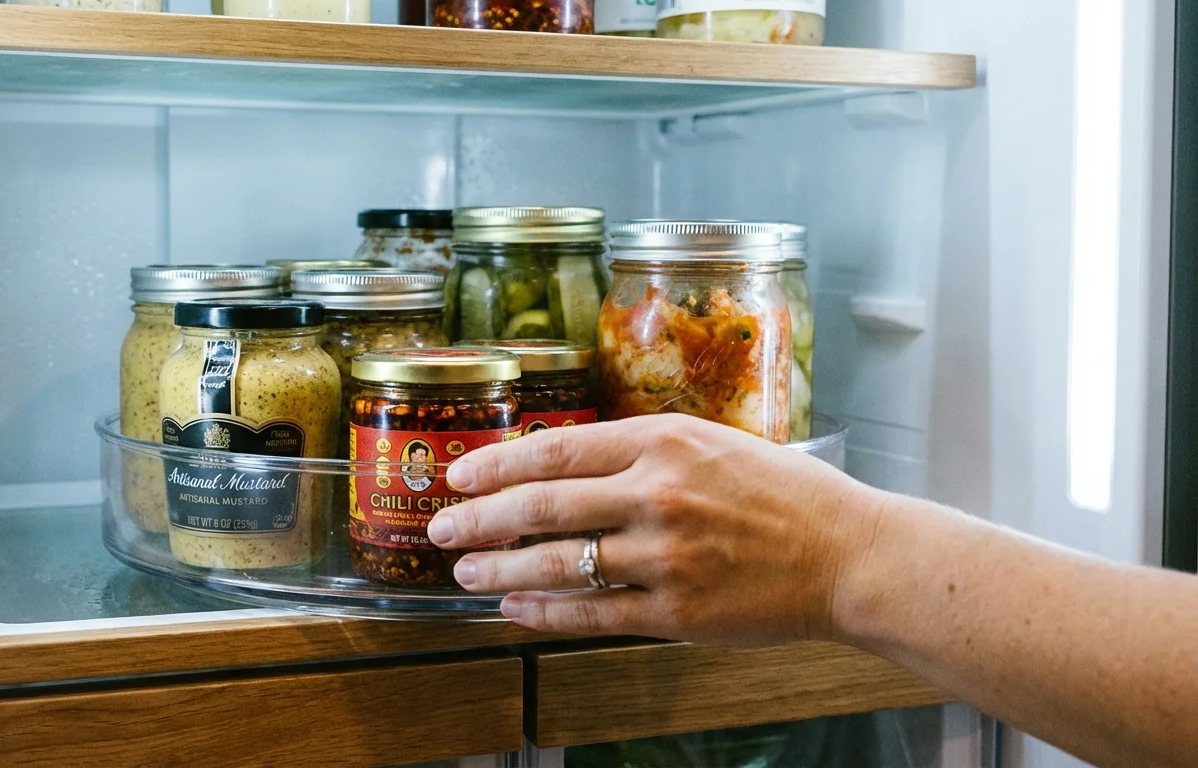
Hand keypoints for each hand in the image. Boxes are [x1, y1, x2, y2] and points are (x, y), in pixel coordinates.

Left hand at [425, 414, 886, 644]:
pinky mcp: (676, 610)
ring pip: (557, 563)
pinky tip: (517, 610)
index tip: (459, 475)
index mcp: (665, 440)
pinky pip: (592, 612)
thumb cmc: (787, 494)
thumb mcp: (713, 443)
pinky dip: (545, 612)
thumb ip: (643, 450)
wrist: (851, 555)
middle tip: (442, 531)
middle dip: (479, 520)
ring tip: (465, 576)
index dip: (496, 464)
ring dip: (500, 571)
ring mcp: (665, 555)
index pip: (556, 450)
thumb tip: (565, 463)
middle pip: (541, 506)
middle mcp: (658, 493)